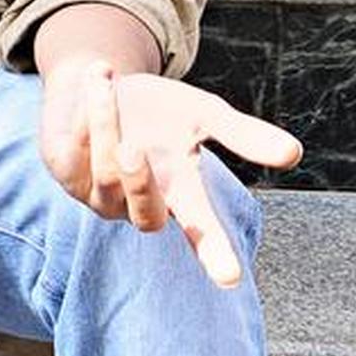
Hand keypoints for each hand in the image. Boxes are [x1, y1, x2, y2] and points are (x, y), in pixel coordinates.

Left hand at [40, 59, 301, 286]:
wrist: (97, 81)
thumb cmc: (156, 108)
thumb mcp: (202, 113)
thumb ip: (240, 135)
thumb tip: (293, 153)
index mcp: (178, 194)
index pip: (200, 233)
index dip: (214, 252)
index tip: (231, 276)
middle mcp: (135, 202)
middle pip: (146, 217)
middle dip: (141, 185)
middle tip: (136, 150)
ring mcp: (95, 191)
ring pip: (105, 174)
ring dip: (105, 120)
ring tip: (105, 79)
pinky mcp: (61, 170)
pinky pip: (68, 154)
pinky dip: (80, 114)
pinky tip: (90, 84)